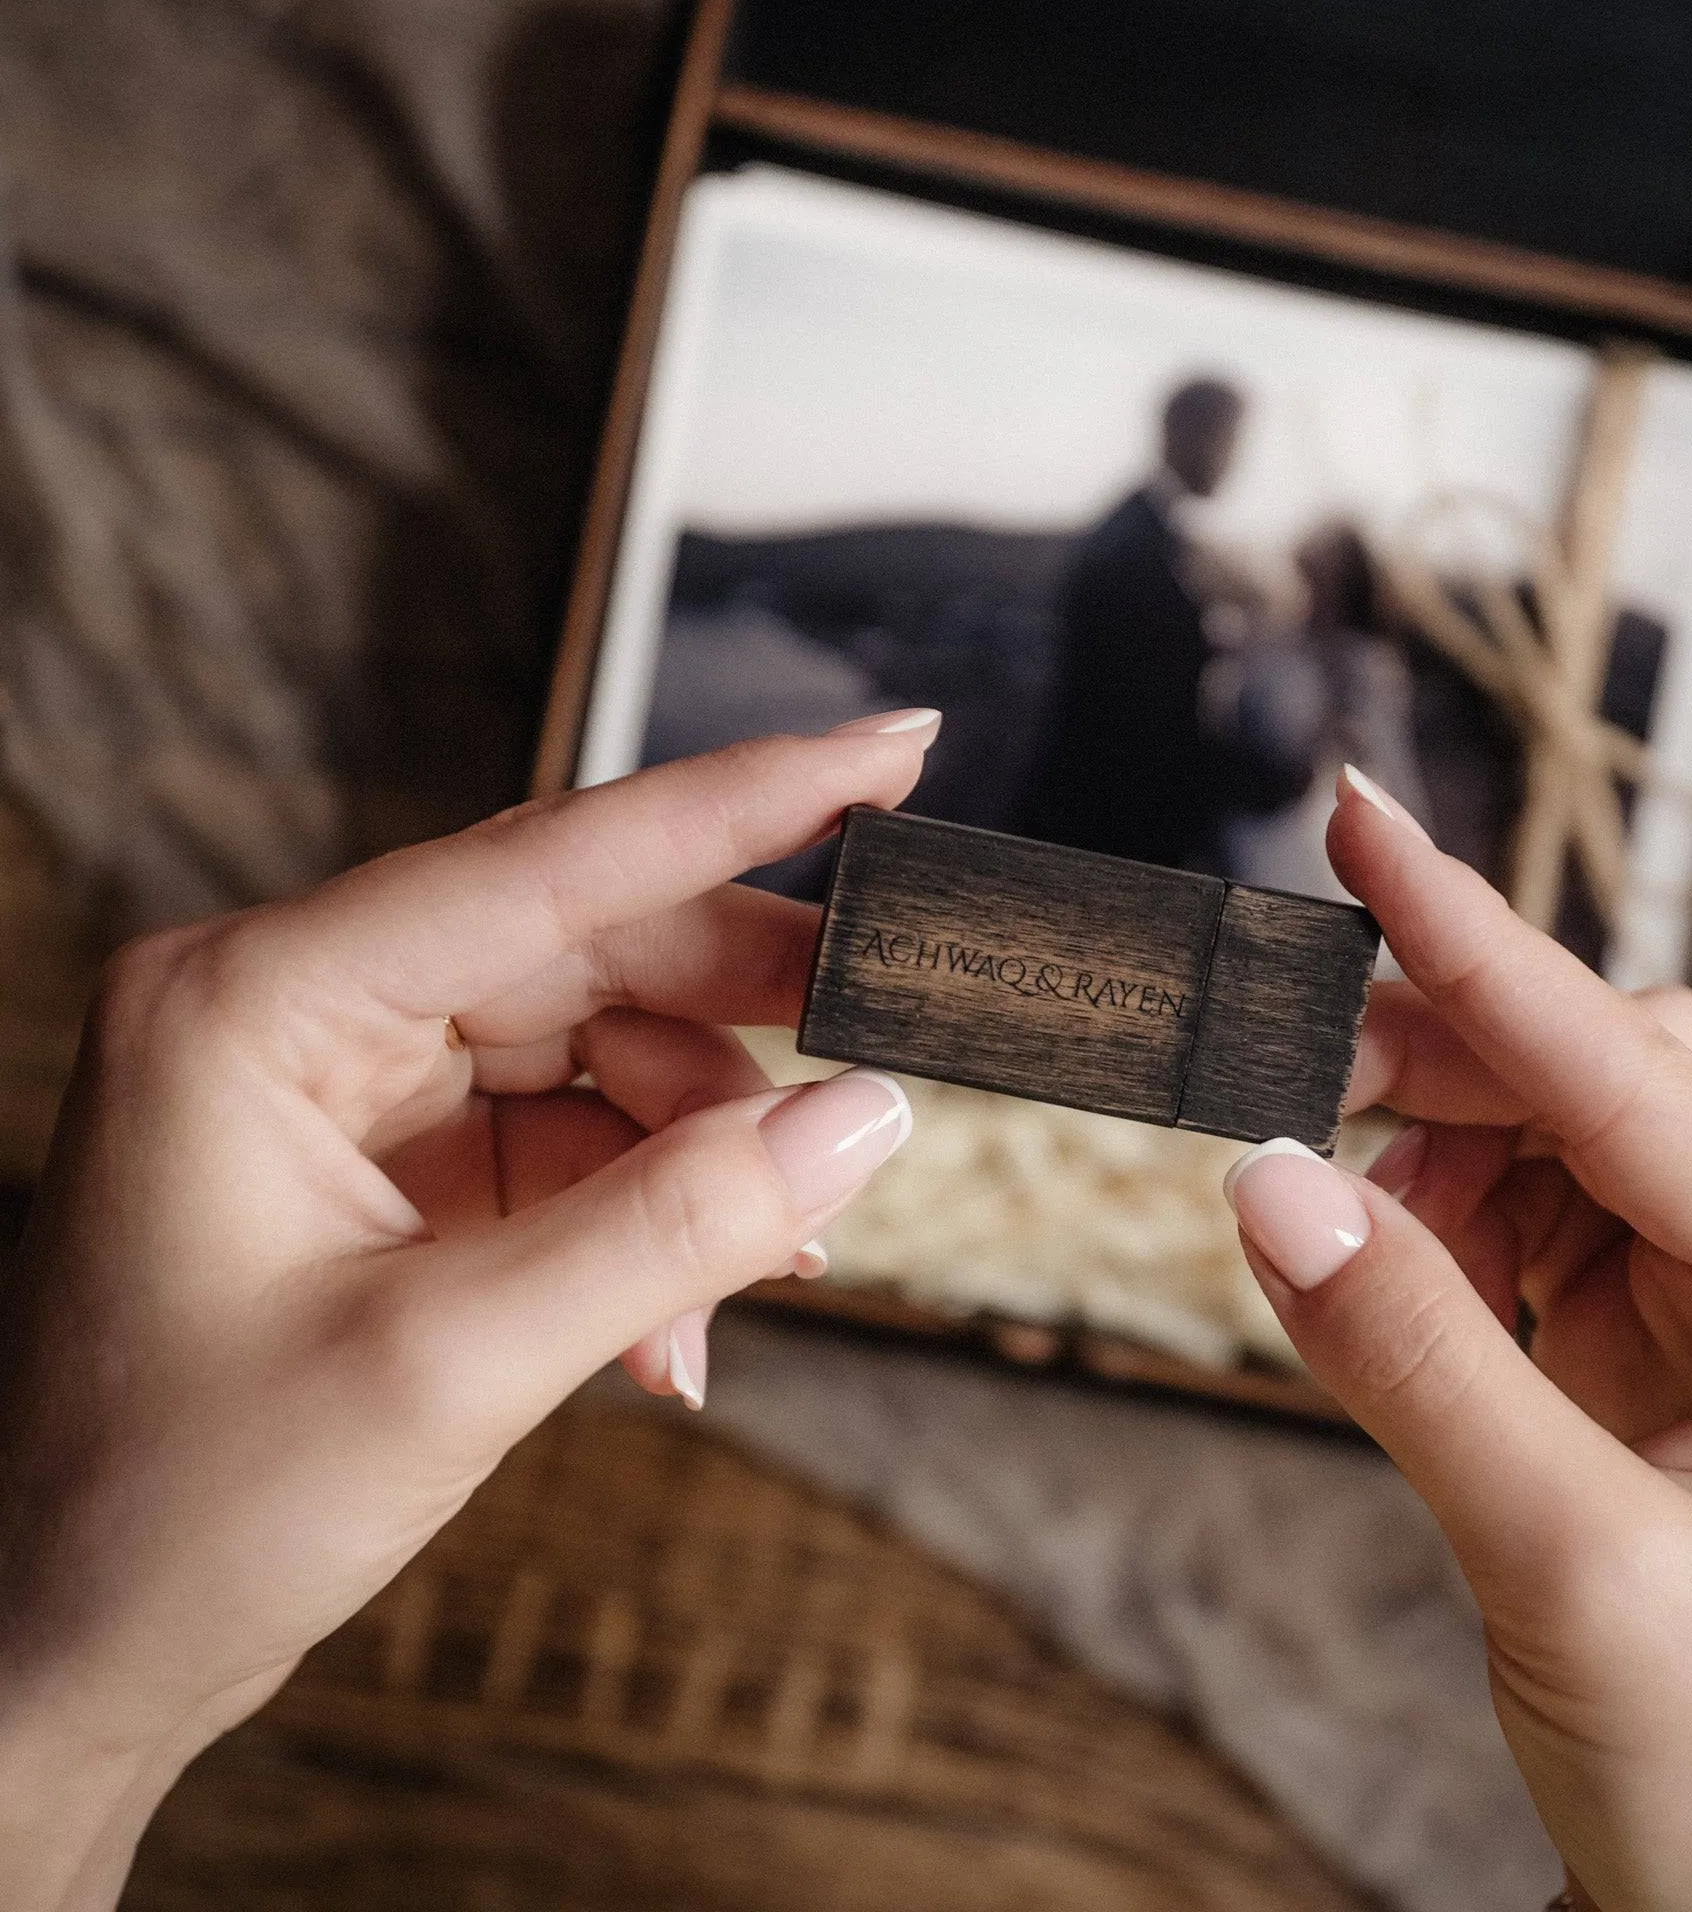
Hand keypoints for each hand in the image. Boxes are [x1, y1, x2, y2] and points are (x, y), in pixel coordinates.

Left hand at [0, 719, 936, 1911]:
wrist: (57, 1656)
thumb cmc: (176, 1516)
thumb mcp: (450, 1368)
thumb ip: (674, 1227)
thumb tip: (863, 1120)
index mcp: (257, 1000)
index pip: (548, 861)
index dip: (741, 803)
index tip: (888, 752)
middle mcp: (298, 1005)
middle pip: (586, 945)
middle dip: (743, 1015)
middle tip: (890, 1040)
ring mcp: (340, 1080)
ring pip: (595, 1044)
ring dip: (698, 1152)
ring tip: (764, 1263)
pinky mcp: (382, 1156)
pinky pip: (566, 1136)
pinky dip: (645, 1210)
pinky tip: (673, 1319)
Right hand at [1225, 768, 1691, 1911]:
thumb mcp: (1569, 1571)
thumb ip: (1411, 1357)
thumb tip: (1265, 1182)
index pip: (1642, 1082)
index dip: (1479, 944)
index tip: (1359, 820)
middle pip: (1613, 1084)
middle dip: (1444, 1056)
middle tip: (1287, 1054)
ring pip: (1573, 1149)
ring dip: (1437, 1154)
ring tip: (1340, 1214)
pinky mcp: (1684, 1370)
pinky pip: (1549, 1240)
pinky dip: (1451, 1234)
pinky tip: (1395, 1272)